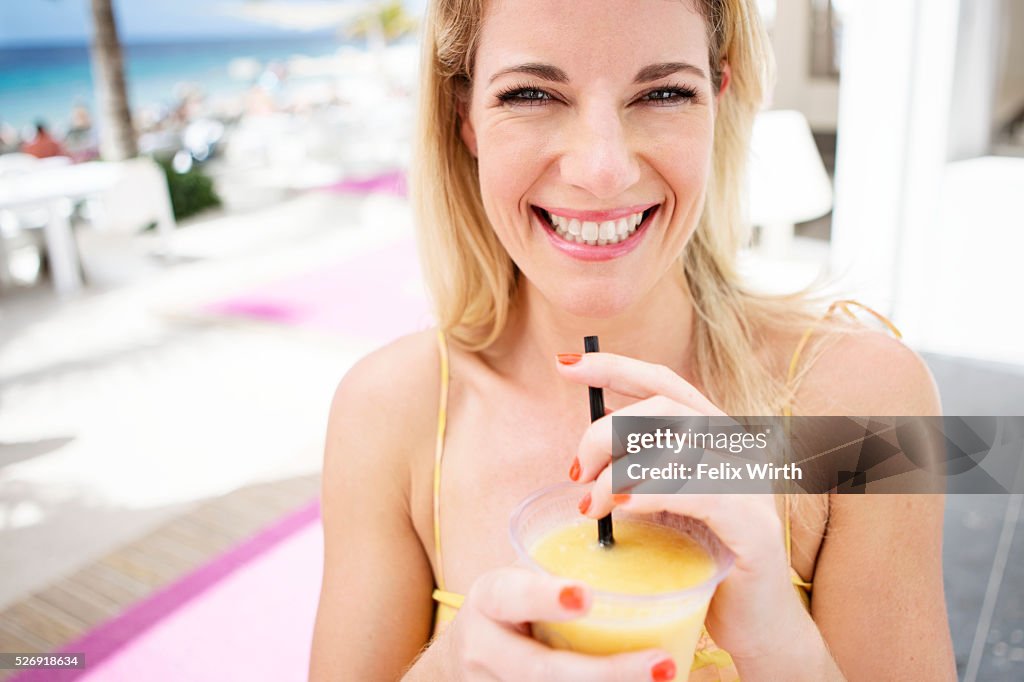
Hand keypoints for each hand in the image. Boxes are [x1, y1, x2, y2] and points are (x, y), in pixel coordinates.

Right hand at [447, 566, 677, 680]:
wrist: (465, 659)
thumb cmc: (510, 607)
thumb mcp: (517, 580)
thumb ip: (557, 570)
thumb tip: (637, 524)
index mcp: (489, 599)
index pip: (512, 596)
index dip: (546, 598)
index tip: (586, 597)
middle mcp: (486, 650)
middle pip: (544, 670)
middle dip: (606, 673)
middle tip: (661, 662)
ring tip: (664, 678)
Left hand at [557, 352, 809, 659]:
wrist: (754, 624)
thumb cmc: (701, 560)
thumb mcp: (664, 501)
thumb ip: (641, 463)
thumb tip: (594, 431)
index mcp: (716, 436)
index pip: (664, 381)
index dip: (613, 367)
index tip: (563, 366)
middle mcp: (740, 449)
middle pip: (663, 409)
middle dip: (605, 433)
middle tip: (576, 473)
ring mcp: (752, 485)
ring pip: (676, 447)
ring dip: (618, 472)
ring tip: (591, 504)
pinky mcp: (756, 527)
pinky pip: (700, 492)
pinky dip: (652, 493)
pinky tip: (622, 507)